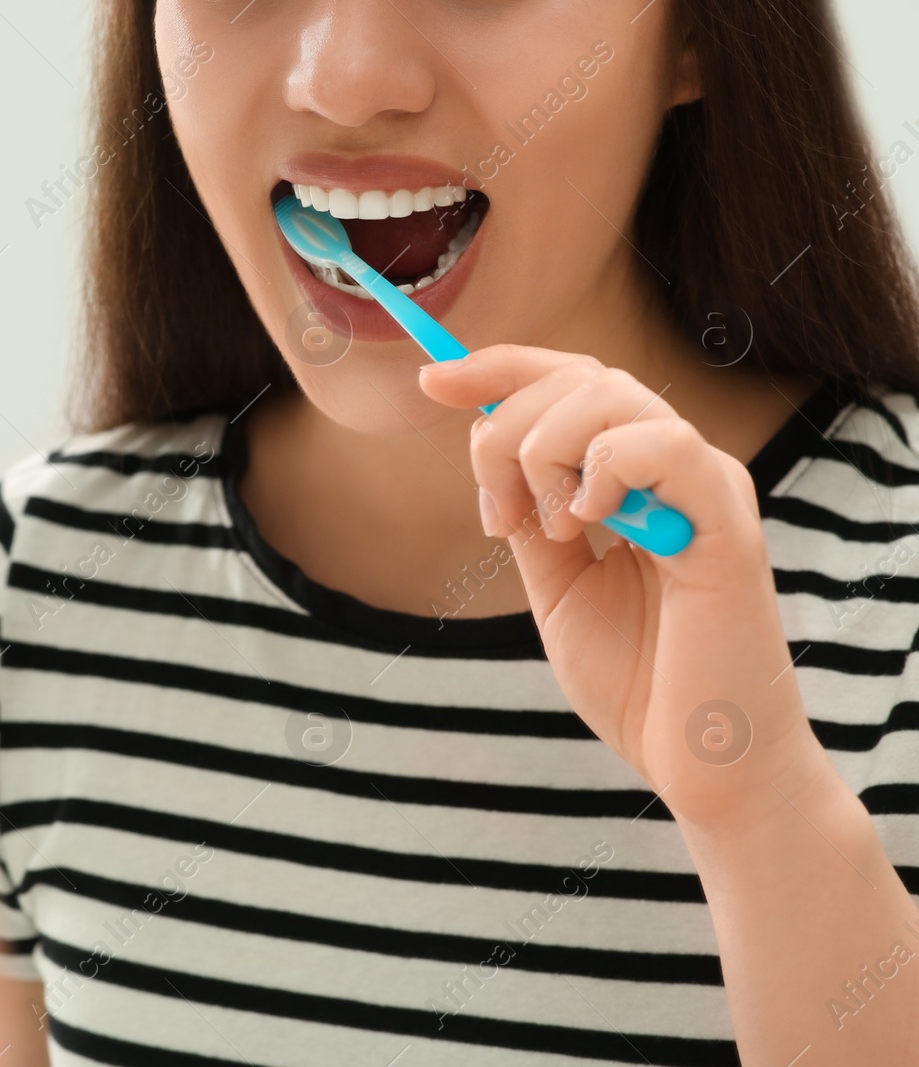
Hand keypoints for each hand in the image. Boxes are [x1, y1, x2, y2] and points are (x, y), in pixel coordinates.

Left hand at [418, 346, 833, 827]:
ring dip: (547, 454)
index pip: (572, 383)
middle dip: (507, 427)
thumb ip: (530, 518)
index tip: (432, 379)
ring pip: (613, 396)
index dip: (500, 368)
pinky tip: (589, 524)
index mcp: (638, 479)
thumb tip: (488, 445)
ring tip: (554, 533)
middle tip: (497, 517)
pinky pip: (664, 446)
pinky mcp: (728, 526)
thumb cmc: (641, 682)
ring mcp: (705, 491)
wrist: (703, 763)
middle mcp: (677, 471)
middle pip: (582, 378)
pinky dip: (605, 469)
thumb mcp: (558, 587)